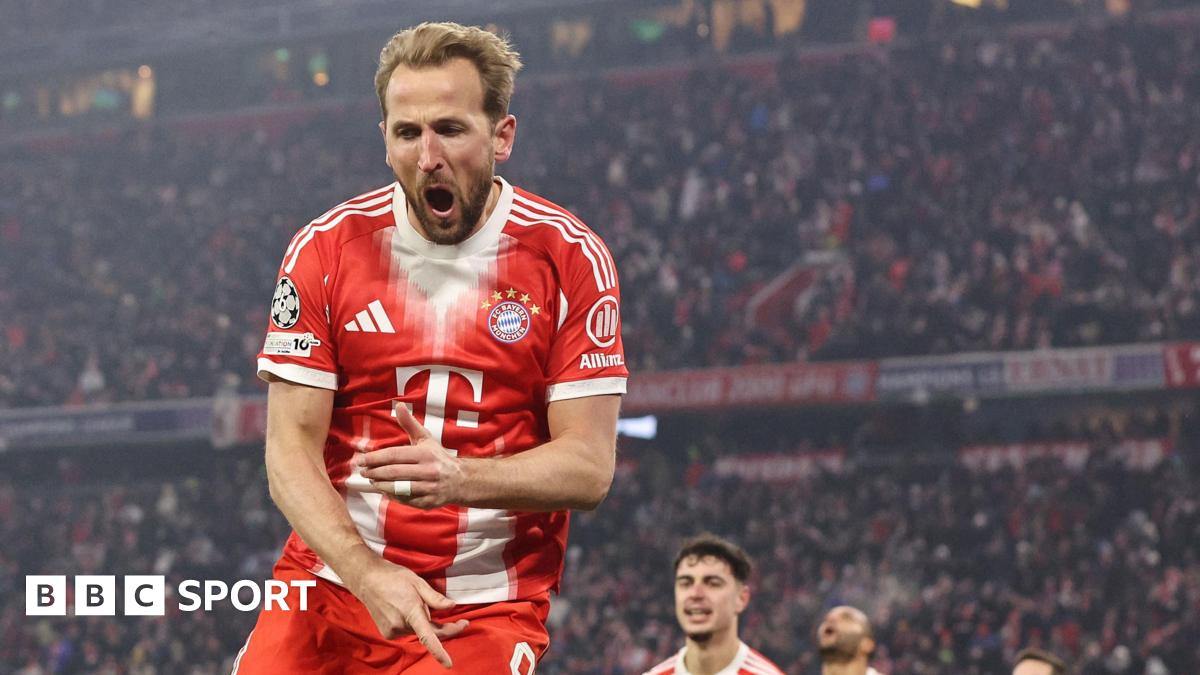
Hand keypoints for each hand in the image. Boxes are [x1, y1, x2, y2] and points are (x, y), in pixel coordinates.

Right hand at [345, 557, 468, 667]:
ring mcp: (392, 631)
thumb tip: (452, 607)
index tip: (448, 663)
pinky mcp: (388, 634)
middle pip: (429, 633)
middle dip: (445, 628)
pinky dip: (414, 624)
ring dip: (425, 623)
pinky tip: (406, 609)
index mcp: (411, 611)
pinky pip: (409, 631)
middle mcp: (400, 625)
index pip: (427, 636)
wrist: (367, 580)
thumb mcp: (418, 582)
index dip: (438, 651)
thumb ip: (435, 598)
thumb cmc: (394, 577)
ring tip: (416, 603)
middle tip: (461, 621)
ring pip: (419, 632)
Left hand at [360, 405, 467, 508]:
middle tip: (363, 472)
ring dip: (381, 485)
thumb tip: (399, 405)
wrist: (461, 480)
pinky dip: (392, 496)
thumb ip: (410, 424)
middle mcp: (428, 470)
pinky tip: (385, 490)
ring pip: (398, 488)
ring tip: (372, 481)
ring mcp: (429, 488)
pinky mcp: (428, 502)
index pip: (394, 455)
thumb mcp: (425, 439)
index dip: (375, 458)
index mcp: (425, 454)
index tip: (361, 460)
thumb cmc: (438, 457)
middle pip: (394, 472)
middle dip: (374, 472)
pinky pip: (405, 500)